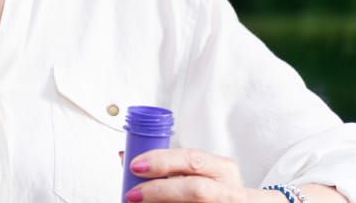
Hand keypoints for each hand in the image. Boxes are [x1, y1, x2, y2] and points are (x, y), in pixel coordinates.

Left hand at [126, 148, 263, 202]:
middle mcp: (229, 191)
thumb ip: (167, 165)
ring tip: (138, 202)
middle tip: (133, 194)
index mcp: (223, 169)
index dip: (162, 161)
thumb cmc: (213, 190)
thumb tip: (126, 158)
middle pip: (196, 189)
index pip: (192, 160)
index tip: (136, 166)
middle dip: (160, 190)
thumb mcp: (197, 173)